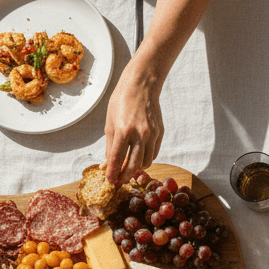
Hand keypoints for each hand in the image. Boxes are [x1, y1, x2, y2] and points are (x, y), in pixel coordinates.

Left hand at [104, 62, 164, 184]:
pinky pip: (154, 153)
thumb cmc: (121, 102)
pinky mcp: (160, 133)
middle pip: (133, 165)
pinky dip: (146, 159)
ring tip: (130, 170)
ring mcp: (152, 134)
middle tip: (120, 182)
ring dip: (137, 169)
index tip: (110, 182)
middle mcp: (139, 134)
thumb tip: (108, 163)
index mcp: (123, 131)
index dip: (113, 173)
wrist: (141, 86)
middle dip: (125, 176)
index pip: (117, 159)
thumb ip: (110, 145)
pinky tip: (139, 158)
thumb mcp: (110, 123)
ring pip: (146, 162)